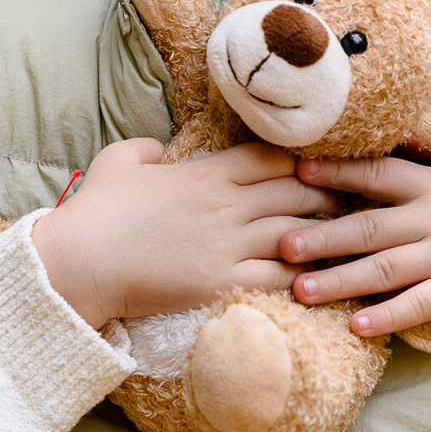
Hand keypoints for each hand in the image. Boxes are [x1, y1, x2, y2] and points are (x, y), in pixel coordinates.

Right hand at [31, 139, 333, 327]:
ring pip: (294, 235)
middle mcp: (225, 206)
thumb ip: (145, 148)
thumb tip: (159, 148)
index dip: (300, 161)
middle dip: (326, 197)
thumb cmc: (95, 211)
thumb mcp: (118, 161)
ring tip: (350, 241)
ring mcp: (226, 245)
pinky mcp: (221, 283)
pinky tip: (323, 281)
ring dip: (325, 237)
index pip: (270, 159)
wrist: (80, 262)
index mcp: (205, 173)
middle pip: (295, 194)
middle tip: (350, 203)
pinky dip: (304, 278)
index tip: (319, 169)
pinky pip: (277, 278)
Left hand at [283, 133, 430, 336]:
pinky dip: (387, 317)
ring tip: (299, 291)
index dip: (337, 173)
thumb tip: (410, 119)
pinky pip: (419, 306)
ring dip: (340, 281)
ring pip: (386, 270)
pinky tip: (355, 327)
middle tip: (279, 243)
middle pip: (370, 227)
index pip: (380, 175)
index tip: (296, 171)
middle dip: (322, 235)